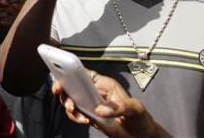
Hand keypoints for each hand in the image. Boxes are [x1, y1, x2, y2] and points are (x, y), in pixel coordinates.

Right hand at [52, 70, 171, 137]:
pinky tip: (84, 121)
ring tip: (79, 115)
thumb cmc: (140, 118)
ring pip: (71, 99)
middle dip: (65, 92)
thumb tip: (99, 109)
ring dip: (70, 106)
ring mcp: (90, 103)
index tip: (63, 79)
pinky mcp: (89, 115)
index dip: (71, 73)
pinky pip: (75, 113)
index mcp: (104, 84)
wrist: (140, 136)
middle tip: (68, 103)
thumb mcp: (134, 109)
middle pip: (73, 85)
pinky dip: (75, 117)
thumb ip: (119, 107)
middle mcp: (95, 91)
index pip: (85, 73)